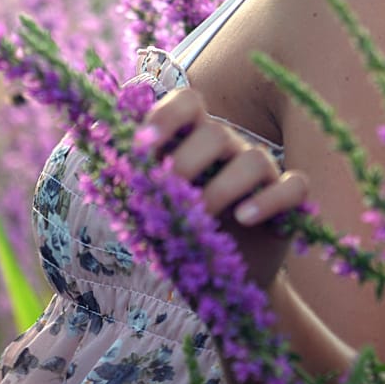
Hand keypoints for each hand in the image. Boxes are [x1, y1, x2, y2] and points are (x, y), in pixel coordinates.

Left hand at [142, 87, 310, 288]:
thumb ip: (129, 175)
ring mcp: (263, 171)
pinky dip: (270, 199)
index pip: (186, 102)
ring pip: (255, 159)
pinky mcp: (289, 200)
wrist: (222, 281)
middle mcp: (230, 147)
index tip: (140, 145)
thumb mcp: (149, 208)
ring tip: (202, 215)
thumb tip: (91, 136)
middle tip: (167, 190)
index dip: (165, 116)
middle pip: (216, 131)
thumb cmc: (180, 234)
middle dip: (187, 160)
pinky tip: (245, 218)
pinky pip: (293, 187)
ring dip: (223, 187)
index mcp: (193, 138)